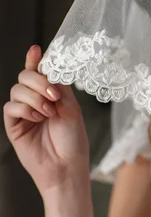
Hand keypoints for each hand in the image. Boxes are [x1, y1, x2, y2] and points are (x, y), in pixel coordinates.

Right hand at [3, 45, 89, 194]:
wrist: (67, 166)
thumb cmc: (73, 140)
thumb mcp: (71, 108)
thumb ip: (57, 86)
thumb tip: (45, 65)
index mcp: (51, 94)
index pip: (40, 72)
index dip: (35, 60)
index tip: (36, 50)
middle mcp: (36, 101)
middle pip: (25, 76)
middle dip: (38, 81)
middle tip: (53, 96)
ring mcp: (24, 113)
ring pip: (17, 89)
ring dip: (34, 97)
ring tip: (48, 112)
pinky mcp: (14, 125)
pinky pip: (10, 107)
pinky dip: (24, 108)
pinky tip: (37, 118)